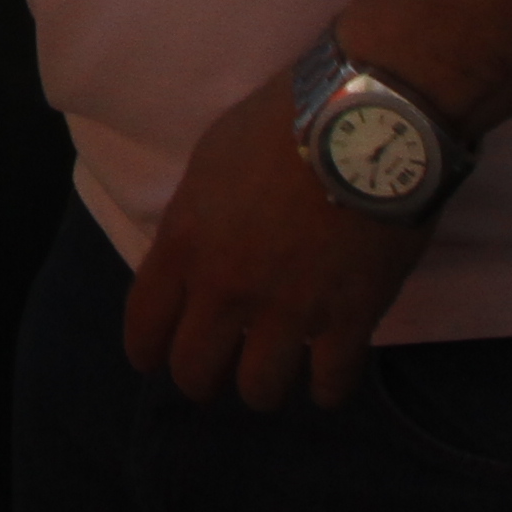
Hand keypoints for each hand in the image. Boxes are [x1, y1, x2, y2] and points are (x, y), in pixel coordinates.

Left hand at [124, 62, 436, 407]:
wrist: (366, 120)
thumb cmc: (281, 122)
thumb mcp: (210, 161)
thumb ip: (193, 219)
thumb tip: (192, 255)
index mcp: (185, 245)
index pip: (145, 324)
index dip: (146, 351)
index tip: (153, 361)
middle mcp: (227, 289)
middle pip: (196, 371)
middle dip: (201, 379)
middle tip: (216, 374)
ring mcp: (289, 310)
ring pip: (259, 390)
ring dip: (262, 388)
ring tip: (274, 374)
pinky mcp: (350, 319)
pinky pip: (331, 383)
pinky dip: (327, 389)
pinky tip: (326, 381)